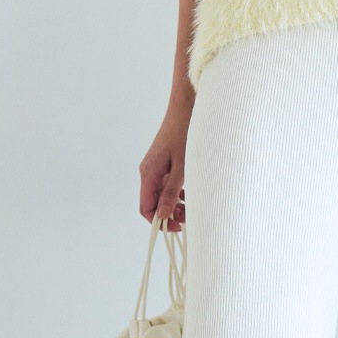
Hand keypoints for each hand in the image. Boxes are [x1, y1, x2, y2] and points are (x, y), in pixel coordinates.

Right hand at [139, 101, 190, 232]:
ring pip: (160, 196)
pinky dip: (176, 194)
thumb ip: (172, 193)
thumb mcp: (182, 169)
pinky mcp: (162, 165)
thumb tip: (163, 215)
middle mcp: (148, 173)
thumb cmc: (184, 135)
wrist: (186, 110)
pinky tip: (189, 194)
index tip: (175, 227)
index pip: (146, 208)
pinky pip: (165, 186)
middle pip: (153, 203)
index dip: (159, 221)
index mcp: (149, 174)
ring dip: (174, 205)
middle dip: (169, 214)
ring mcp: (155, 169)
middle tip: (187, 219)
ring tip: (191, 208)